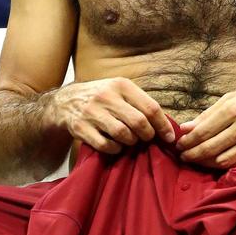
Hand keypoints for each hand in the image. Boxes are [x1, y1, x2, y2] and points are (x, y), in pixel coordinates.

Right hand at [54, 78, 175, 152]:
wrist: (65, 101)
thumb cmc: (102, 97)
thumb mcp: (120, 90)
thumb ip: (140, 103)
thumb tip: (167, 125)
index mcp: (121, 85)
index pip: (150, 107)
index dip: (163, 126)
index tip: (170, 137)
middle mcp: (106, 96)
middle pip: (139, 122)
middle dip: (148, 135)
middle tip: (147, 138)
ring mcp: (92, 112)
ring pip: (123, 134)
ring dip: (131, 142)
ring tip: (131, 140)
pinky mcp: (81, 128)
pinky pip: (106, 145)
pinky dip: (115, 149)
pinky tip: (116, 145)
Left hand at [176, 84, 235, 168]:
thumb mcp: (233, 97)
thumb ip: (208, 114)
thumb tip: (186, 127)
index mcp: (234, 108)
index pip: (203, 131)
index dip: (187, 140)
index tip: (178, 143)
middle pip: (210, 147)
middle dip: (192, 153)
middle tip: (183, 155)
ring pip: (222, 159)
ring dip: (204, 162)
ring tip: (195, 159)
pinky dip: (222, 165)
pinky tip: (213, 161)